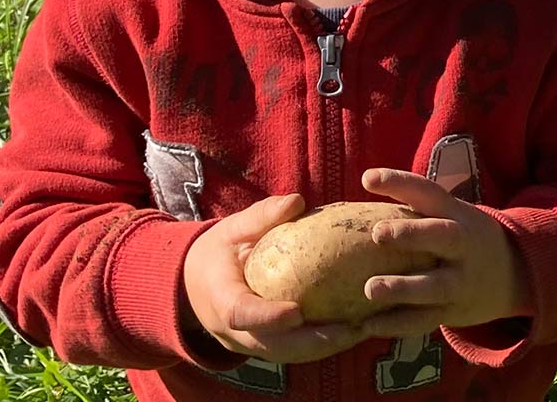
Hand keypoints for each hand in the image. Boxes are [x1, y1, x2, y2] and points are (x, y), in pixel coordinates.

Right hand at [183, 193, 363, 362]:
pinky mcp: (265, 348)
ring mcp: (249, 345)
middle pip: (273, 346)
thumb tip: (296, 201)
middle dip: (312, 342)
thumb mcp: (231, 229)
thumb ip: (261, 217)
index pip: (241, 314)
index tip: (297, 313)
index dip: (268, 318)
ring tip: (363, 331)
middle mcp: (233, 331)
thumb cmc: (218, 252)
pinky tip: (354, 329)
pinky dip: (322, 345)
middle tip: (351, 330)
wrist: (194, 285)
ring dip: (325, 347)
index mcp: (220, 299)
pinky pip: (294, 352)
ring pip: (288, 355)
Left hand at [357, 168, 529, 338]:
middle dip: (412, 235)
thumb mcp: (451, 216)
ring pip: (434, 286)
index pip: (428, 193)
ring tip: (370, 289)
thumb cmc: (461, 238)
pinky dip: (398, 324)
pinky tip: (369, 325)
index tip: (368, 179)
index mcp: (456, 215)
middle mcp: (462, 246)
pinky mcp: (454, 311)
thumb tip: (354, 198)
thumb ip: (414, 212)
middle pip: (442, 237)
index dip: (400, 183)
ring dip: (402, 288)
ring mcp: (461, 281)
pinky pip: (426, 320)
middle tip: (377, 233)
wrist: (515, 272)